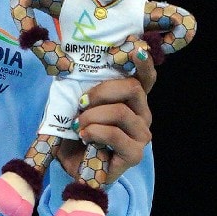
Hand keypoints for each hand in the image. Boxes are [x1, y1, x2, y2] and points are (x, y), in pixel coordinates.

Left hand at [56, 49, 155, 184]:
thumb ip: (82, 88)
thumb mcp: (76, 105)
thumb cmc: (77, 132)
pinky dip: (95, 132)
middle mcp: (142, 114)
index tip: (136, 49)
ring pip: (121, 112)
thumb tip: (72, 66)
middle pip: (133, 88)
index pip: (145, 78)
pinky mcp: (135, 154)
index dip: (144, 63)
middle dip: (102, 91)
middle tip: (81, 103)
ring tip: (79, 125)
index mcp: (130, 100)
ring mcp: (141, 135)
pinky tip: (84, 136)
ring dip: (93, 116)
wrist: (73, 166)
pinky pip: (115, 135)